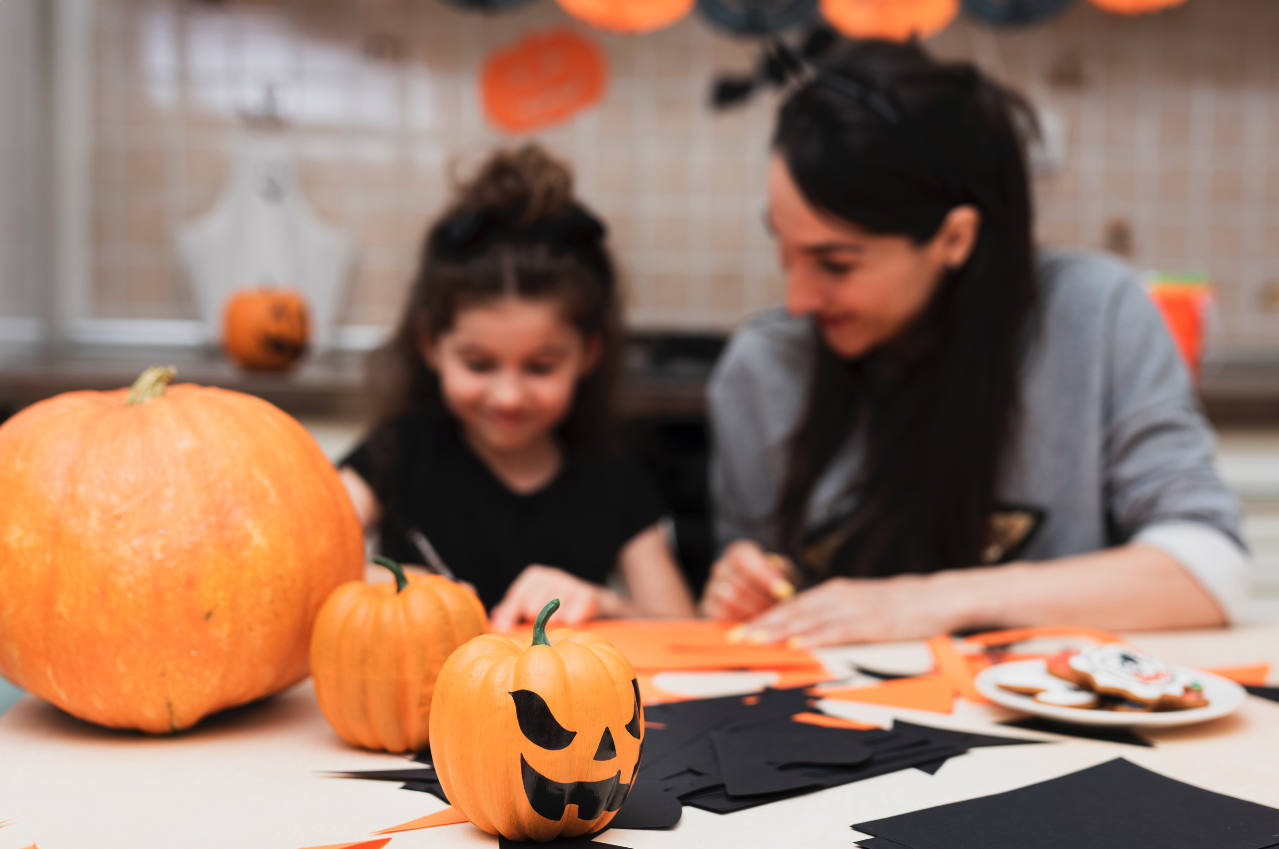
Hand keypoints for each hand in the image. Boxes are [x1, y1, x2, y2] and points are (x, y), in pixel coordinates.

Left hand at [490, 565, 605, 632]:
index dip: (511, 612)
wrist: (592, 603)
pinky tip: (569, 627)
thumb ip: (511, 611)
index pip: (518, 595)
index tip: (505, 627)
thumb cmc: (554, 607)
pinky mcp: (588, 596)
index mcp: (535, 576)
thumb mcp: (532, 603)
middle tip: (533, 634)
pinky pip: (573, 615)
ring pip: (553, 612)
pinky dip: (569, 624)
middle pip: (533, 604)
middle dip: (532, 622)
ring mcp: (571, 584)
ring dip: (551, 625)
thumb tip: (494, 620)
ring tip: (551, 633)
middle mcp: (552, 576)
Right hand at [699, 540, 798, 621]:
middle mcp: (721, 568)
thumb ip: (783, 575)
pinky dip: (740, 623)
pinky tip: (755, 625)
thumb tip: (782, 589)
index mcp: (739, 553)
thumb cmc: (774, 583)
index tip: (783, 591)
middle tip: (778, 611)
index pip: (744, 560)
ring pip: (728, 602)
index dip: (764, 576)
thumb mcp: (783, 573)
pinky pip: (721, 618)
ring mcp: (711, 589)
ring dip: (752, 613)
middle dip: (761, 600)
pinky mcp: (709, 610)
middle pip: (738, 584)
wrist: (759, 597)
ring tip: (768, 619)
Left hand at [742, 574, 969, 646]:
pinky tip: (798, 646)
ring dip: (780, 631)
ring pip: (810, 619)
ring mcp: (856, 608)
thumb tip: (806, 637)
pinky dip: (816, 638)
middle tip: (734, 639)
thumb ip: (834, 619)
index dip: (763, 617)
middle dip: (762, 625)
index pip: (791, 605)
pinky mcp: (874, 623)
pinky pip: (839, 631)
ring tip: (756, 642)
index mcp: (835, 593)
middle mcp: (840, 596)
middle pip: (793, 610)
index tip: (738, 631)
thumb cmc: (900, 609)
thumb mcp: (861, 609)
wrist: (939, 597)